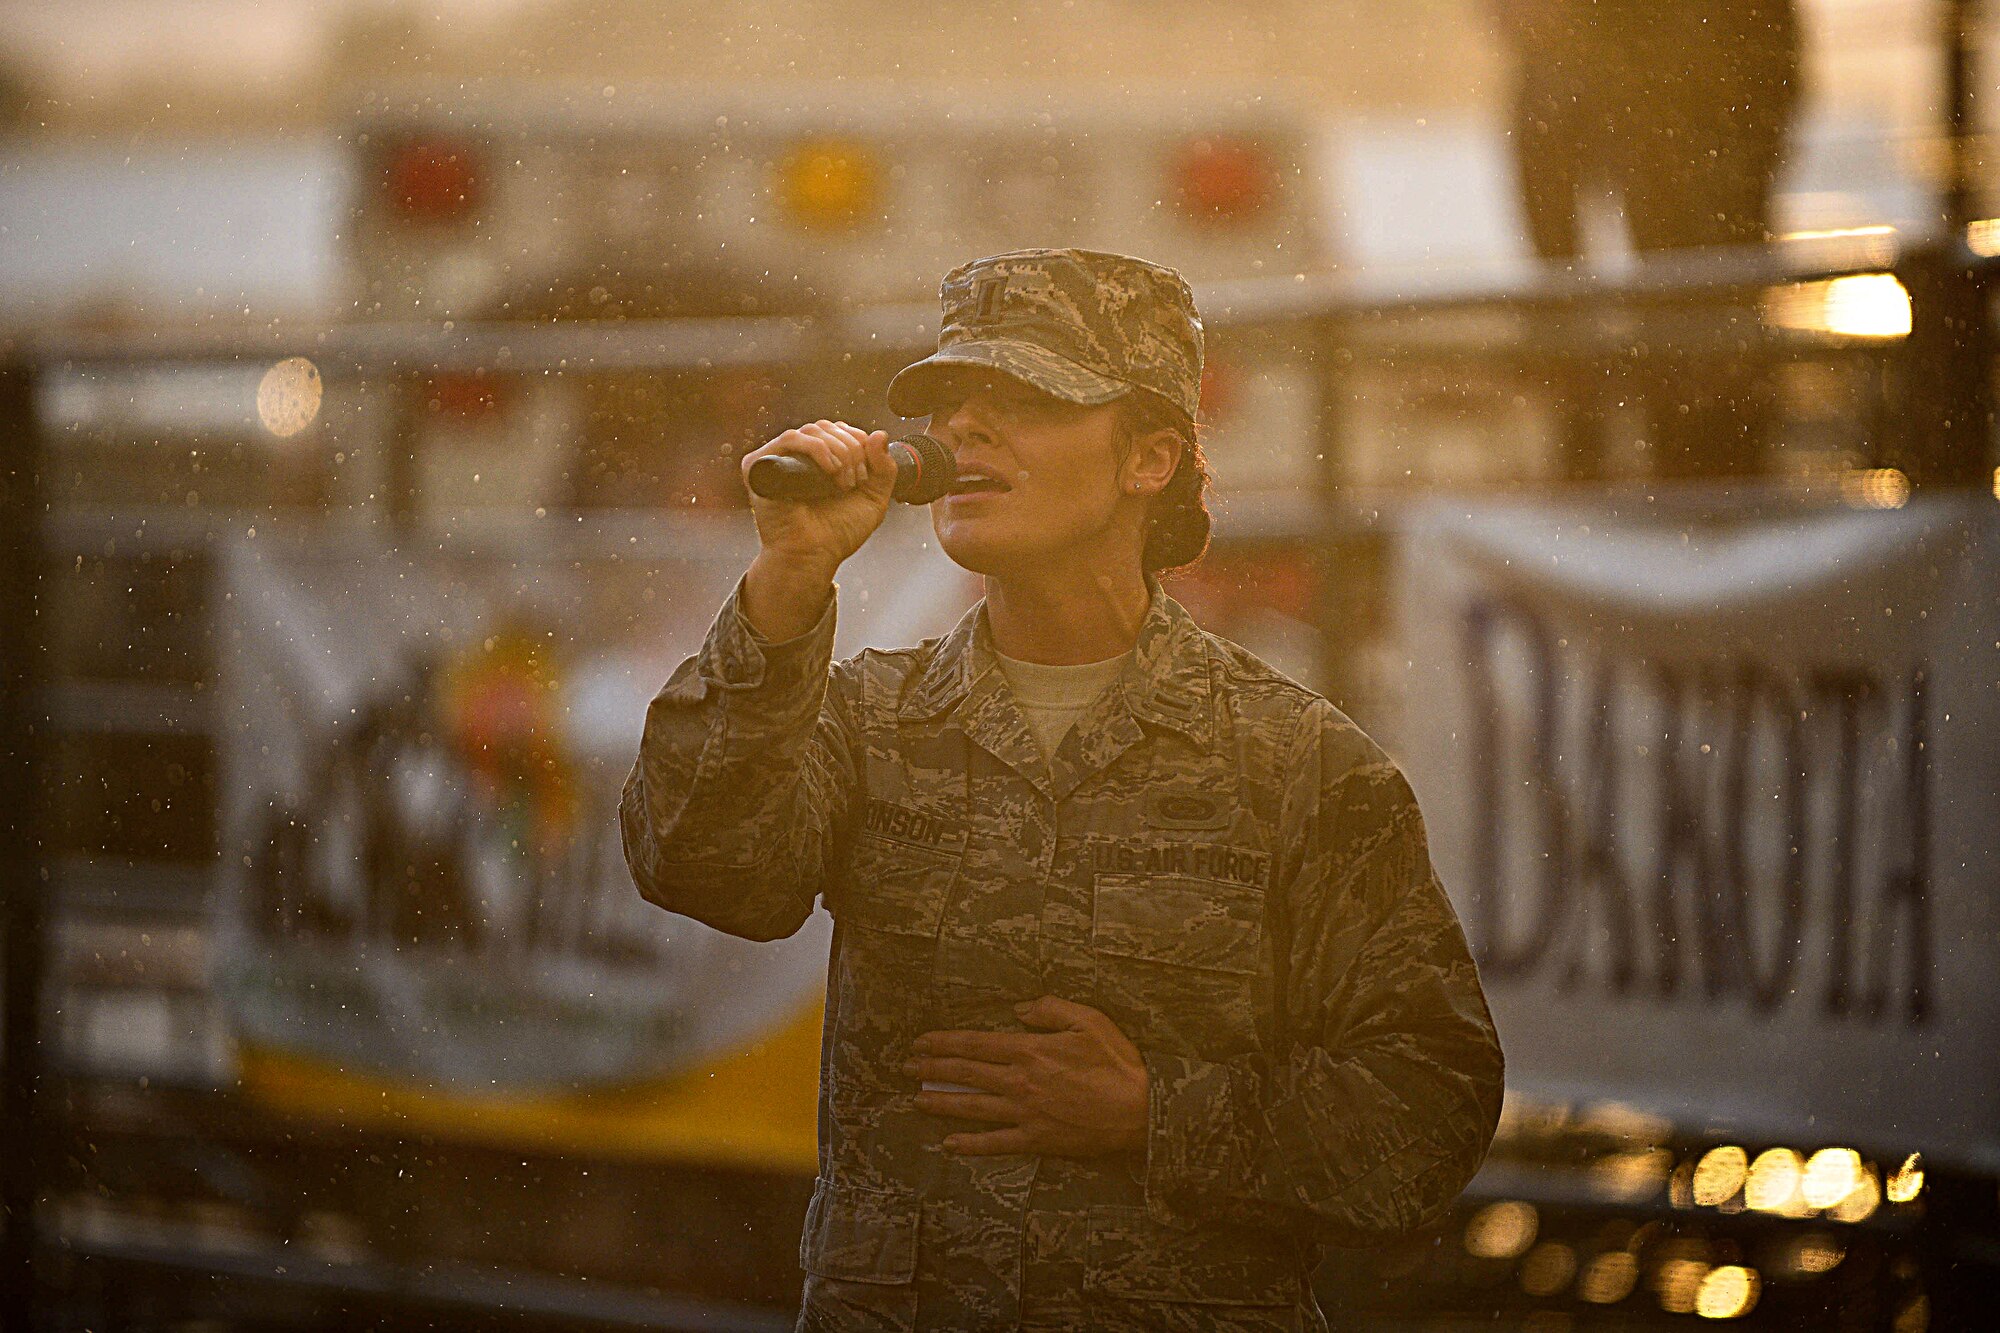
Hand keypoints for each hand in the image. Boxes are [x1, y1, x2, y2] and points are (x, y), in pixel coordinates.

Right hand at [739, 422, 894, 639]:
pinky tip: (830, 471)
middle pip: (828, 427)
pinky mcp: (760, 465)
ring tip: (844, 483)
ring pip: (813, 430)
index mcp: (819, 459)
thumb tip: (880, 434)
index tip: (866, 474)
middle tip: (856, 481)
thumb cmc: (836, 534)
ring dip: (838, 451)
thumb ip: (884, 468)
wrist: (812, 557)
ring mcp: (778, 458)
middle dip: (852, 449)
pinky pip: (791, 439)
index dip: (859, 443)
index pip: (839, 430)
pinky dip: (817, 449)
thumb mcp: (873, 499)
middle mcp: (797, 456)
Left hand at [907, 996, 1149, 1157]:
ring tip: (917, 1098)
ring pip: (972, 1107)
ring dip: (941, 1102)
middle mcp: (1019, 1081)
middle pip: (965, 1073)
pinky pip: (995, 1143)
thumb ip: (1050, 1009)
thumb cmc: (1118, 1063)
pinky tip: (949, 1144)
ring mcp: (1024, 1113)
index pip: (975, 1044)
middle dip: (932, 1068)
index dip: (943, 1042)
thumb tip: (1018, 1009)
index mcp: (1030, 1050)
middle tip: (907, 1067)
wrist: (1140, 1112)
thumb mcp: (1089, 1020)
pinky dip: (970, 1144)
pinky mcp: (1036, 1140)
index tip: (920, 1042)